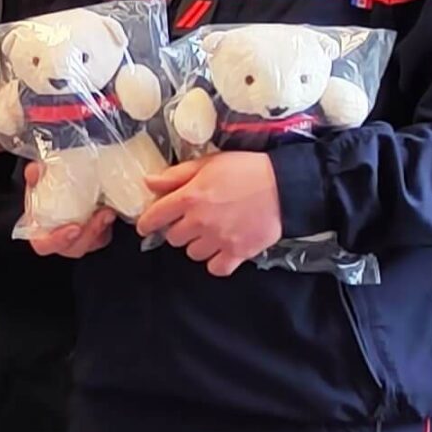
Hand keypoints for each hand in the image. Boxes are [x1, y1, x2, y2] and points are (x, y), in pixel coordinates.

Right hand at [21, 162, 116, 257]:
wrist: (67, 184)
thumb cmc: (46, 187)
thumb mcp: (38, 178)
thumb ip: (35, 175)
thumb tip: (35, 170)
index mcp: (39, 230)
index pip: (44, 245)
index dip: (57, 240)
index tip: (74, 228)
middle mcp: (60, 238)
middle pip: (73, 248)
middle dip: (88, 234)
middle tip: (99, 216)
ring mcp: (79, 239)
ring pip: (91, 244)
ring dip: (101, 229)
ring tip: (107, 211)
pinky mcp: (95, 235)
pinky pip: (103, 237)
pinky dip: (107, 225)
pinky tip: (110, 210)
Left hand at [136, 153, 281, 276]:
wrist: (285, 185)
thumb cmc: (246, 169)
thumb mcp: (208, 163)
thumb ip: (176, 175)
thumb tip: (149, 183)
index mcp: (189, 197)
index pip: (154, 216)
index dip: (146, 222)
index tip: (146, 226)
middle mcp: (200, 221)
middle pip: (173, 237)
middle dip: (178, 229)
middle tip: (191, 221)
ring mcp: (219, 239)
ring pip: (192, 253)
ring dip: (197, 245)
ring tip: (210, 233)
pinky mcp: (239, 252)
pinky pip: (216, 268)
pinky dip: (216, 262)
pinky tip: (221, 251)